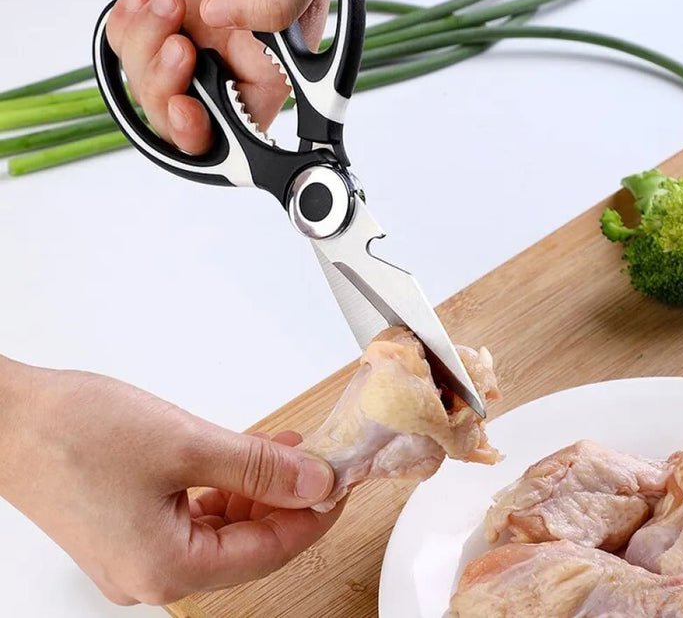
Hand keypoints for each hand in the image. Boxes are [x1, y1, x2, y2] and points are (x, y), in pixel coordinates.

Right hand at [0, 357, 339, 605]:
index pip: (270, 550)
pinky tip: (243, 457)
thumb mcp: (186, 445)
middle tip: (317, 460)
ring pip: (224, 528)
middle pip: (248, 542)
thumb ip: (257, 468)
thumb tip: (314, 483)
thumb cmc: (74, 432)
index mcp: (167, 568)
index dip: (314, 514)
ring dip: (258, 489)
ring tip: (285, 450)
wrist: (10, 416)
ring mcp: (137, 554)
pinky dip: (226, 487)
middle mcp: (151, 574)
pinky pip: (196, 515)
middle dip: (287, 497)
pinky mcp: (129, 527)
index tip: (341, 482)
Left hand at [105, 0, 332, 154]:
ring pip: (151, 86)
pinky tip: (142, 0)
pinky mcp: (169, 26)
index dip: (205, 135)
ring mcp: (199, 50)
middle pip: (184, 120)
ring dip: (144, 48)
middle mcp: (233, 70)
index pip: (239, 134)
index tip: (185, 106)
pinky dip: (124, 29)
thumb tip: (220, 17)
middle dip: (164, 89)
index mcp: (273, 74)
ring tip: (167, 2)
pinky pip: (130, 49)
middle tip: (175, 44)